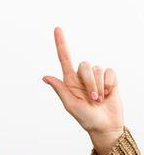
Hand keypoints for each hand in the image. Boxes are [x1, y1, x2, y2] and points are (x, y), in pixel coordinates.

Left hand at [43, 27, 123, 154]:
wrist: (105, 126)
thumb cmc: (86, 118)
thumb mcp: (70, 105)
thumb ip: (60, 90)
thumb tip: (45, 77)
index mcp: (69, 81)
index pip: (64, 59)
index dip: (61, 43)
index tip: (57, 29)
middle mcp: (82, 76)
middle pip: (84, 65)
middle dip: (89, 82)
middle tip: (92, 99)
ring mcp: (96, 77)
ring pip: (97, 69)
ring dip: (99, 86)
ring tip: (99, 100)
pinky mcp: (110, 79)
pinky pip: (110, 72)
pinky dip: (109, 84)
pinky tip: (109, 94)